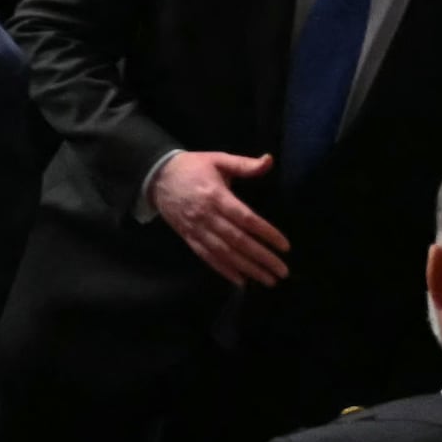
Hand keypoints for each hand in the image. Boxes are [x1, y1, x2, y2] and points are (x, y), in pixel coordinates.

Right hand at [147, 148, 293, 286]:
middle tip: (282, 271)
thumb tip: (269, 160)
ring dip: (247, 268)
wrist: (156, 175)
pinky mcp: (188, 237)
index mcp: (216, 195)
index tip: (285, 246)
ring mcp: (196, 228)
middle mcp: (207, 215)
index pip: (245, 218)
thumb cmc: (192, 167)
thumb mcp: (217, 160)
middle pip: (237, 240)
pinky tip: (241, 281)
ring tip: (268, 280)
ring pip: (224, 253)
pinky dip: (224, 270)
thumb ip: (244, 164)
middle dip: (262, 257)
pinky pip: (207, 257)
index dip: (266, 233)